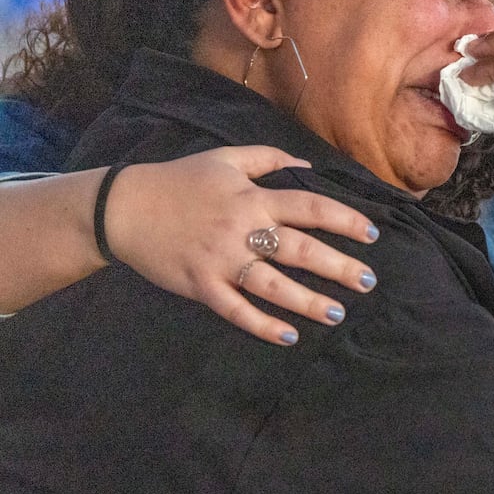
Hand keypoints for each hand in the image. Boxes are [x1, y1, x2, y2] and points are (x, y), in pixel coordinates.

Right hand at [104, 146, 377, 345]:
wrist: (121, 208)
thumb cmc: (179, 181)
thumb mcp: (225, 158)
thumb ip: (269, 158)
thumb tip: (309, 165)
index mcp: (252, 198)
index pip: (309, 208)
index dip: (344, 220)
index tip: (372, 234)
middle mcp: (242, 229)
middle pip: (300, 250)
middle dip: (339, 267)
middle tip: (369, 282)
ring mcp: (221, 260)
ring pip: (272, 285)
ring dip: (308, 301)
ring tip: (338, 313)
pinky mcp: (200, 284)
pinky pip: (235, 309)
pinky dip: (262, 325)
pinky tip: (289, 336)